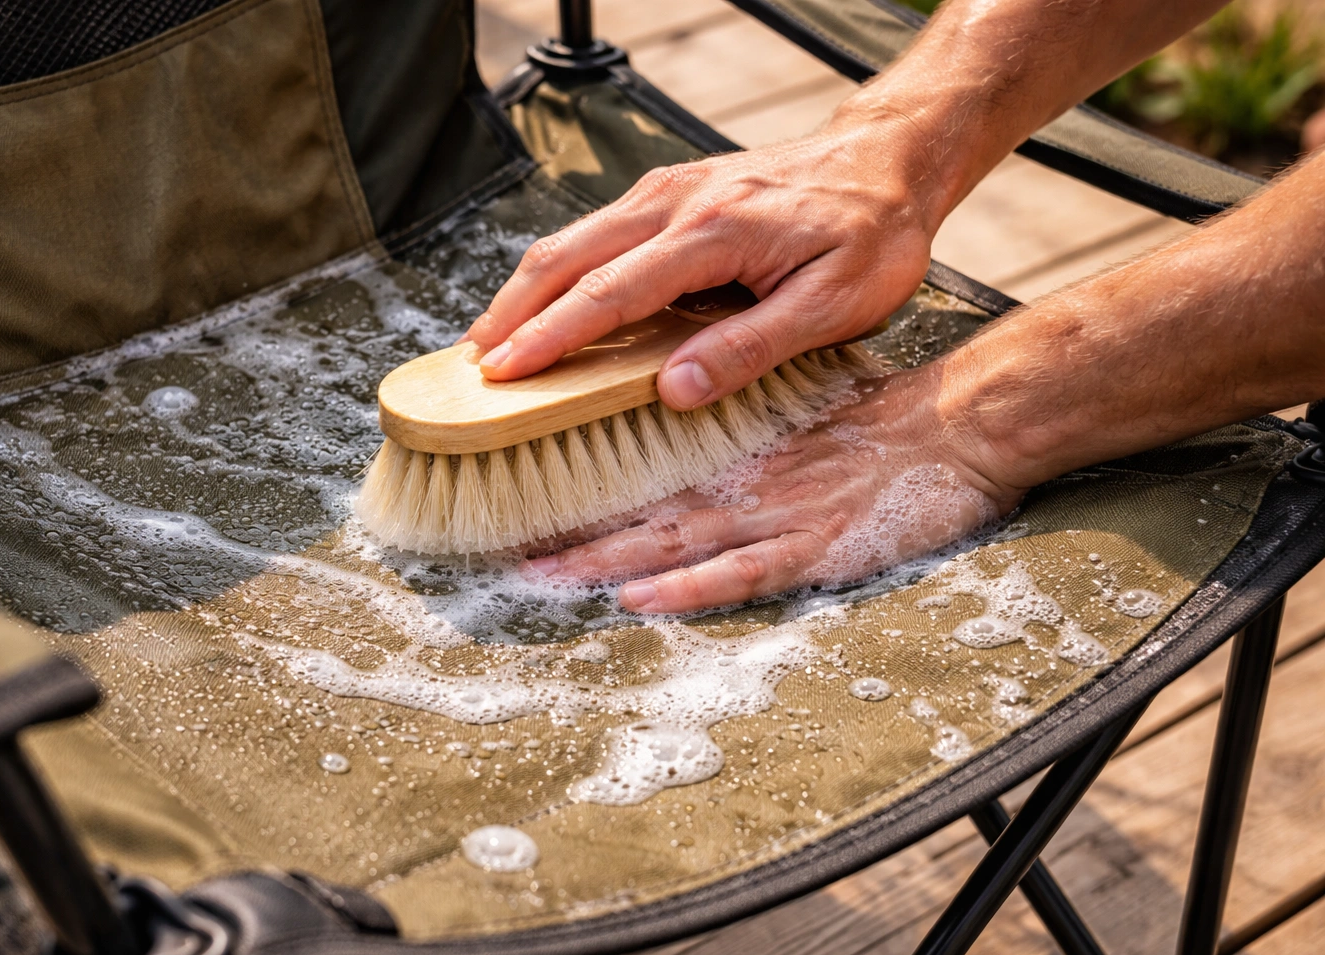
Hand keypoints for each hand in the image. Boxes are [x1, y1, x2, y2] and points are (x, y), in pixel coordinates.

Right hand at [467, 112, 943, 410]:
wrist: (886, 160)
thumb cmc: (870, 234)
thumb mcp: (833, 304)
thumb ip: (751, 348)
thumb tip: (675, 390)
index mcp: (714, 232)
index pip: (608, 292)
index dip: (549, 338)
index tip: (504, 375)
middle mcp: (676, 202)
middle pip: (566, 257)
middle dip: (510, 313)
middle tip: (472, 369)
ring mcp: (667, 191)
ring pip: (571, 241)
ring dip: (524, 292)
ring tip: (491, 344)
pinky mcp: (669, 194)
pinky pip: (595, 233)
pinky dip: (557, 273)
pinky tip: (544, 307)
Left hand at [522, 366, 1023, 612]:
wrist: (958, 423)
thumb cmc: (883, 427)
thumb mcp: (803, 422)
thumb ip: (749, 441)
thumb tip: (688, 437)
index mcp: (739, 456)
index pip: (645, 476)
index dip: (583, 493)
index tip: (524, 503)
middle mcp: (745, 486)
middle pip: (644, 516)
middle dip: (573, 537)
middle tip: (504, 551)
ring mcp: (778, 519)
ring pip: (676, 544)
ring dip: (607, 562)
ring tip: (543, 578)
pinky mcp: (816, 549)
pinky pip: (742, 574)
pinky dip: (690, 588)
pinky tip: (642, 599)